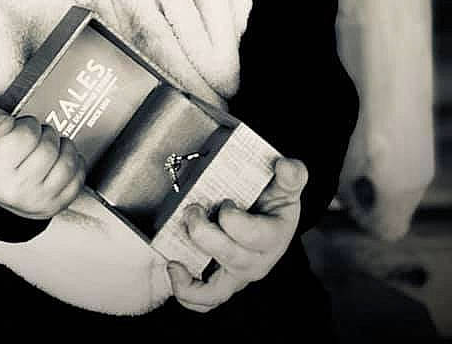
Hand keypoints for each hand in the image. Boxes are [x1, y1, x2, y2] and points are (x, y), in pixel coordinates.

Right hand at [0, 106, 85, 218]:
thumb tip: (6, 122)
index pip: (27, 134)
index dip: (29, 124)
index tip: (23, 128)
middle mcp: (16, 189)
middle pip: (49, 148)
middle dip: (47, 134)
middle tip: (37, 137)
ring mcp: (37, 200)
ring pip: (67, 164)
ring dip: (64, 148)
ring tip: (51, 147)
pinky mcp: (54, 206)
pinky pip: (77, 180)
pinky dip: (75, 165)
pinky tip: (61, 160)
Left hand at [167, 157, 307, 312]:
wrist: (269, 221)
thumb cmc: (273, 201)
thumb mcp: (286, 186)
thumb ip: (291, 174)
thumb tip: (284, 166)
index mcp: (274, 237)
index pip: (254, 235)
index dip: (234, 220)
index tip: (224, 201)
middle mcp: (257, 262)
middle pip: (231, 258)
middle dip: (205, 234)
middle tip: (192, 210)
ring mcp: (238, 276)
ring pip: (215, 290)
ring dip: (192, 276)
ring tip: (174, 257)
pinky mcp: (221, 283)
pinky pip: (204, 300)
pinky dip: (187, 294)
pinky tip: (173, 270)